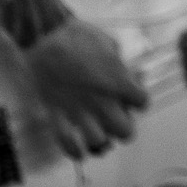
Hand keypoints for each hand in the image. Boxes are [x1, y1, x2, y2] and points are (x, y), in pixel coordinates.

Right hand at [24, 18, 148, 160]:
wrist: (44, 36)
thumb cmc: (78, 35)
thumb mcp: (110, 44)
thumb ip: (122, 65)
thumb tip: (130, 76)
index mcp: (119, 81)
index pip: (142, 103)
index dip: (137, 101)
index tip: (130, 96)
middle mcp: (102, 101)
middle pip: (125, 132)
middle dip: (123, 128)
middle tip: (116, 119)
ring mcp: (79, 110)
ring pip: (98, 143)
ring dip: (100, 141)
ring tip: (98, 134)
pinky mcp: (56, 115)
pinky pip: (67, 144)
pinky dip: (75, 150)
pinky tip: (79, 148)